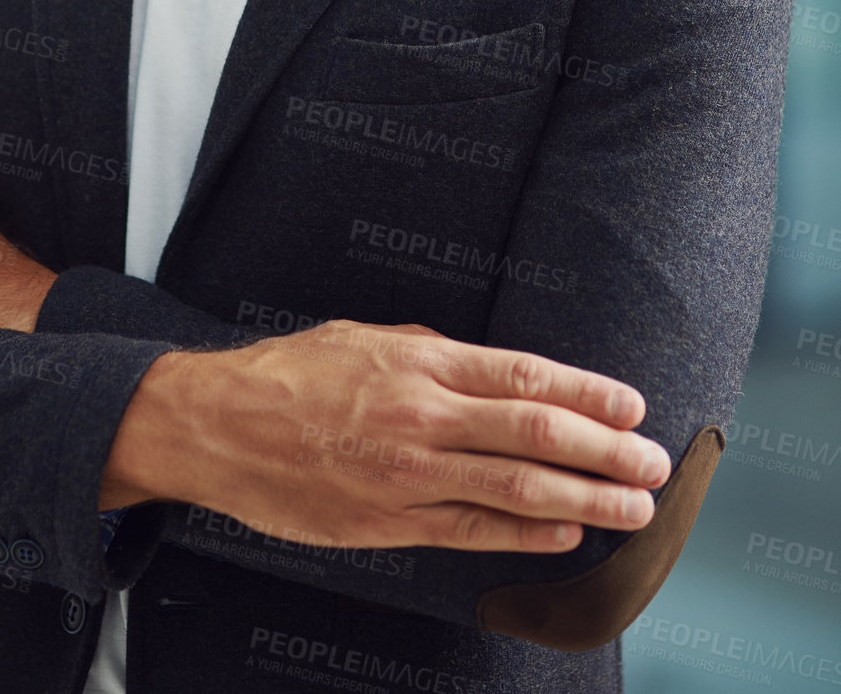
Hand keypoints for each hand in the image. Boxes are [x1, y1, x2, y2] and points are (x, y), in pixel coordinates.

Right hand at [102, 318, 671, 553]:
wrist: (219, 425)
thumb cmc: (289, 373)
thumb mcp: (363, 337)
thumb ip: (428, 352)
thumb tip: (487, 369)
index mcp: (421, 362)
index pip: (528, 374)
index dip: (590, 390)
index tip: (632, 403)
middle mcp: (424, 415)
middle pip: (539, 431)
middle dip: (608, 448)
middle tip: (655, 461)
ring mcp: (410, 473)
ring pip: (519, 487)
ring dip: (588, 498)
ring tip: (634, 507)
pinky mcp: (391, 520)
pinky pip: (474, 531)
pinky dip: (528, 535)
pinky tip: (568, 535)